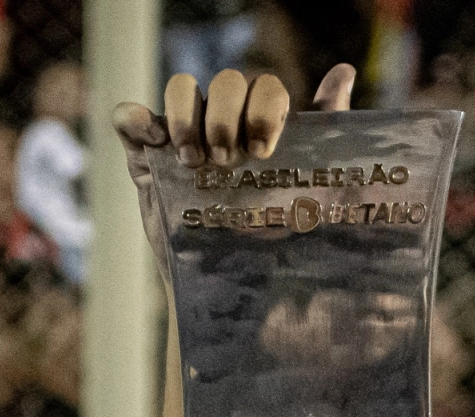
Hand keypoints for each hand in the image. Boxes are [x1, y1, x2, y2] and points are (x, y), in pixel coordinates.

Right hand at [111, 65, 355, 268]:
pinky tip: (155, 141)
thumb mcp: (309, 185)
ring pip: (182, 87)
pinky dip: (135, 118)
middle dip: (229, 117)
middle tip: (229, 161)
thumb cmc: (276, 235)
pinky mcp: (149, 157)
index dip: (263, 107)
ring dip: (189, 117)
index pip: (264, 86)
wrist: (237, 287)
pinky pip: (129, 118)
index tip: (263, 149)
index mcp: (264, 124)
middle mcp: (226, 122)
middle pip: (226, 82)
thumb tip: (344, 71)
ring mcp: (187, 136)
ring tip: (195, 163)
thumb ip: (328, 127)